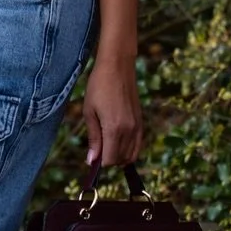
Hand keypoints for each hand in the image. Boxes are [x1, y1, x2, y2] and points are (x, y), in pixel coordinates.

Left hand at [83, 56, 141, 172]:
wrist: (117, 67)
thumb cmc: (98, 87)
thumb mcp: (89, 112)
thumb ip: (93, 138)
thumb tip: (91, 161)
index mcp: (114, 129)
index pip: (109, 160)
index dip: (99, 162)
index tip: (91, 156)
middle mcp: (129, 130)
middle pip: (120, 160)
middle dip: (108, 160)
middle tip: (96, 148)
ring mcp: (137, 127)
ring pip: (131, 155)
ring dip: (118, 156)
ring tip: (106, 145)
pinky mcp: (141, 122)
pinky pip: (138, 145)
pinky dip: (128, 150)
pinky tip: (117, 143)